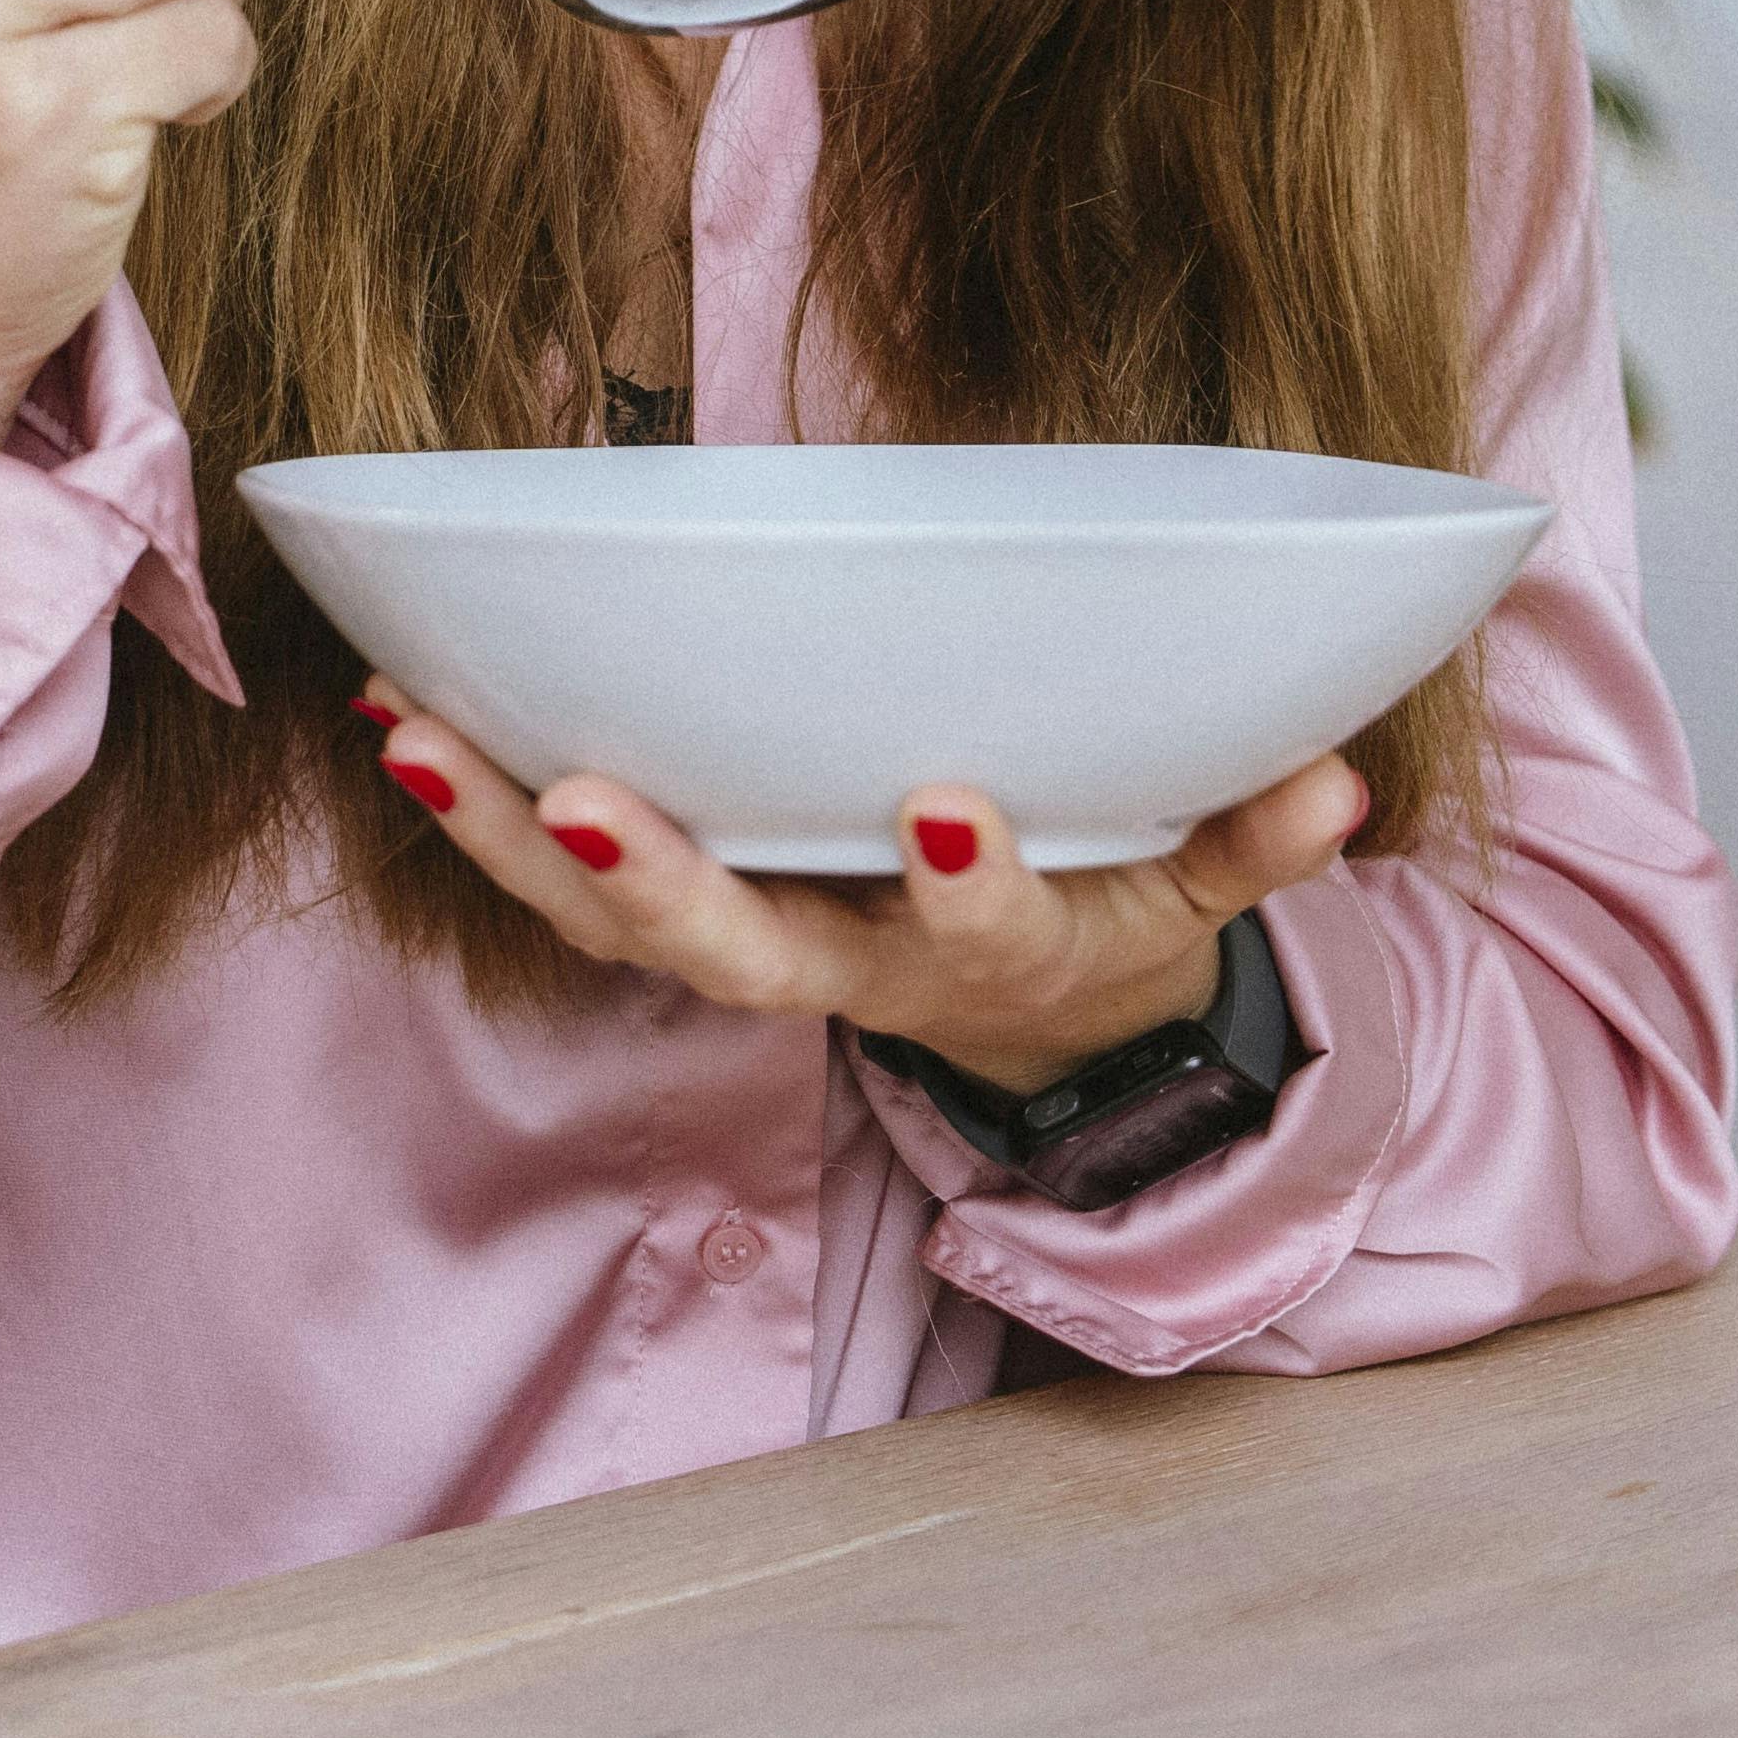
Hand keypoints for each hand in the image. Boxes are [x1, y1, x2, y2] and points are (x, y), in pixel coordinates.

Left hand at [361, 684, 1369, 1098]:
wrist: (1023, 1021)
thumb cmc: (1098, 907)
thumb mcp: (1189, 889)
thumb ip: (1251, 841)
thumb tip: (1338, 786)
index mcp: (983, 952)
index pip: (979, 927)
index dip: (967, 881)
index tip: (952, 807)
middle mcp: (846, 964)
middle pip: (742, 948)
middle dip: (660, 881)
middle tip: (579, 805)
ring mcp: (748, 944)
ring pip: (614, 920)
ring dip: (506, 837)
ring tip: (416, 736)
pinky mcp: (675, 913)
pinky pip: (553, 881)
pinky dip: (474, 814)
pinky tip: (399, 716)